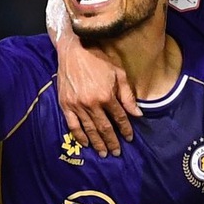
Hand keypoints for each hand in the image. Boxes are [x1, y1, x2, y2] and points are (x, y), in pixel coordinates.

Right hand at [57, 34, 139, 156]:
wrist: (74, 49)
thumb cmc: (99, 59)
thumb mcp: (119, 73)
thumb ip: (128, 95)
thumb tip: (138, 114)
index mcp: (106, 96)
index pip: (119, 118)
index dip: (126, 130)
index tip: (129, 139)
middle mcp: (92, 104)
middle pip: (104, 128)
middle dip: (112, 142)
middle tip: (117, 153)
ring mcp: (77, 105)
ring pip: (89, 129)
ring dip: (97, 143)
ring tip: (103, 153)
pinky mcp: (65, 105)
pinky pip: (72, 125)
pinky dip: (79, 136)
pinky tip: (85, 144)